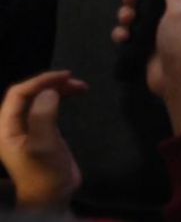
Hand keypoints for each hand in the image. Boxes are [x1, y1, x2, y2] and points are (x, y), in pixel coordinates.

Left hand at [0, 70, 86, 210]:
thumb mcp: (43, 145)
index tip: (65, 76)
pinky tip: (75, 96)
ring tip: (81, 87)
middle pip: (28, 95)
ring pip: (39, 99)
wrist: (53, 196)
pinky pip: (47, 108)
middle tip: (76, 82)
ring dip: (59, 90)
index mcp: (5, 129)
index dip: (40, 81)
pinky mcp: (41, 132)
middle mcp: (12, 126)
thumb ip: (43, 116)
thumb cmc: (45, 172)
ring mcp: (27, 129)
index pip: (17, 95)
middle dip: (51, 84)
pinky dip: (61, 99)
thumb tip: (50, 91)